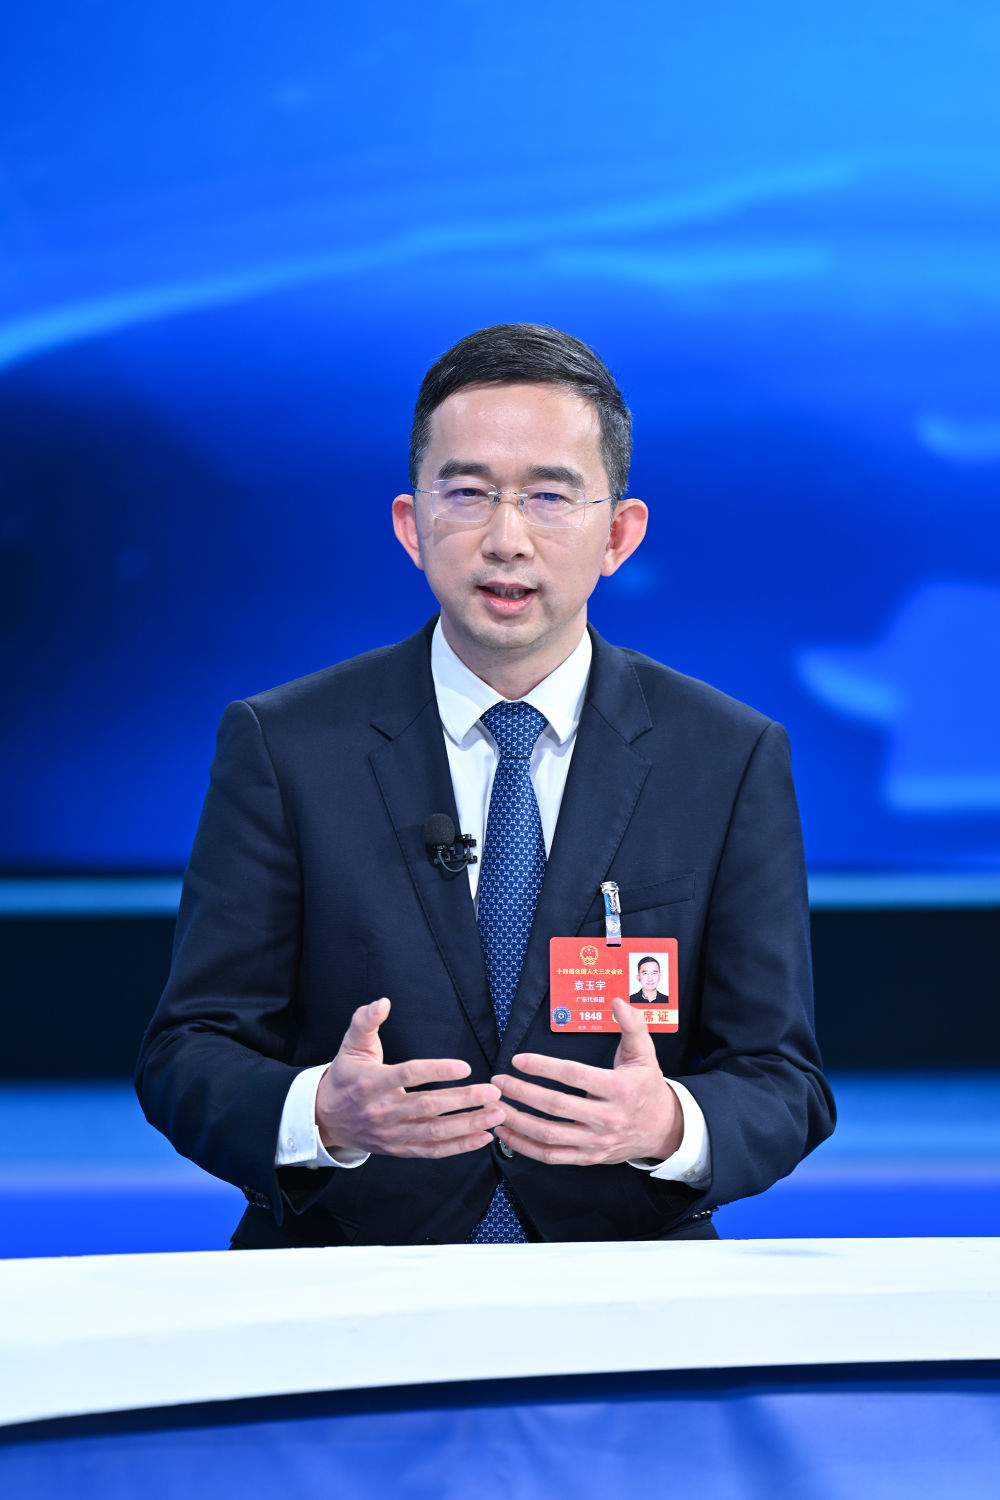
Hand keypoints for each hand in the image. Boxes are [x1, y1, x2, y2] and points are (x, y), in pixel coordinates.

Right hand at [315, 998, 503, 1157]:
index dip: (437, 1071)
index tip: (465, 1067)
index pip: (408, 1075)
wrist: (326, 1118)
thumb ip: (366, 1021)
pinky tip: (483, 1137)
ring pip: (435, 1132)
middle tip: (493, 1092)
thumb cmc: (345, 1076)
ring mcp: (392, 1133)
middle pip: (428, 1106)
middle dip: (463, 1100)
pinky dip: (459, 1146)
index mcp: (371, 1082)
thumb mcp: (351, 1045)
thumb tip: (383, 1002)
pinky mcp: (399, 1149)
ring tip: (496, 1114)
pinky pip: (432, 1151)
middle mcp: (383, 1110)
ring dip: (468, 1124)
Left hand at [491, 998, 681, 1165]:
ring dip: (518, 1121)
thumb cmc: (647, 1086)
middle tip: (497, 1082)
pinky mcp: (588, 1158)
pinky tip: (506, 1132)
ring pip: (549, 1134)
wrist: (663, 1129)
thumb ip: (632, 1025)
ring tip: (496, 1107)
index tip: (518, 1060)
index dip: (543, 1067)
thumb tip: (617, 1001)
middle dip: (522, 1093)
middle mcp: (607, 1119)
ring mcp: (596, 1142)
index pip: (574, 1076)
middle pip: (556, 1106)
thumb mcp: (645, 1053)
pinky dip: (525, 1146)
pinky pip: (551, 1156)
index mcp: (620, 1090)